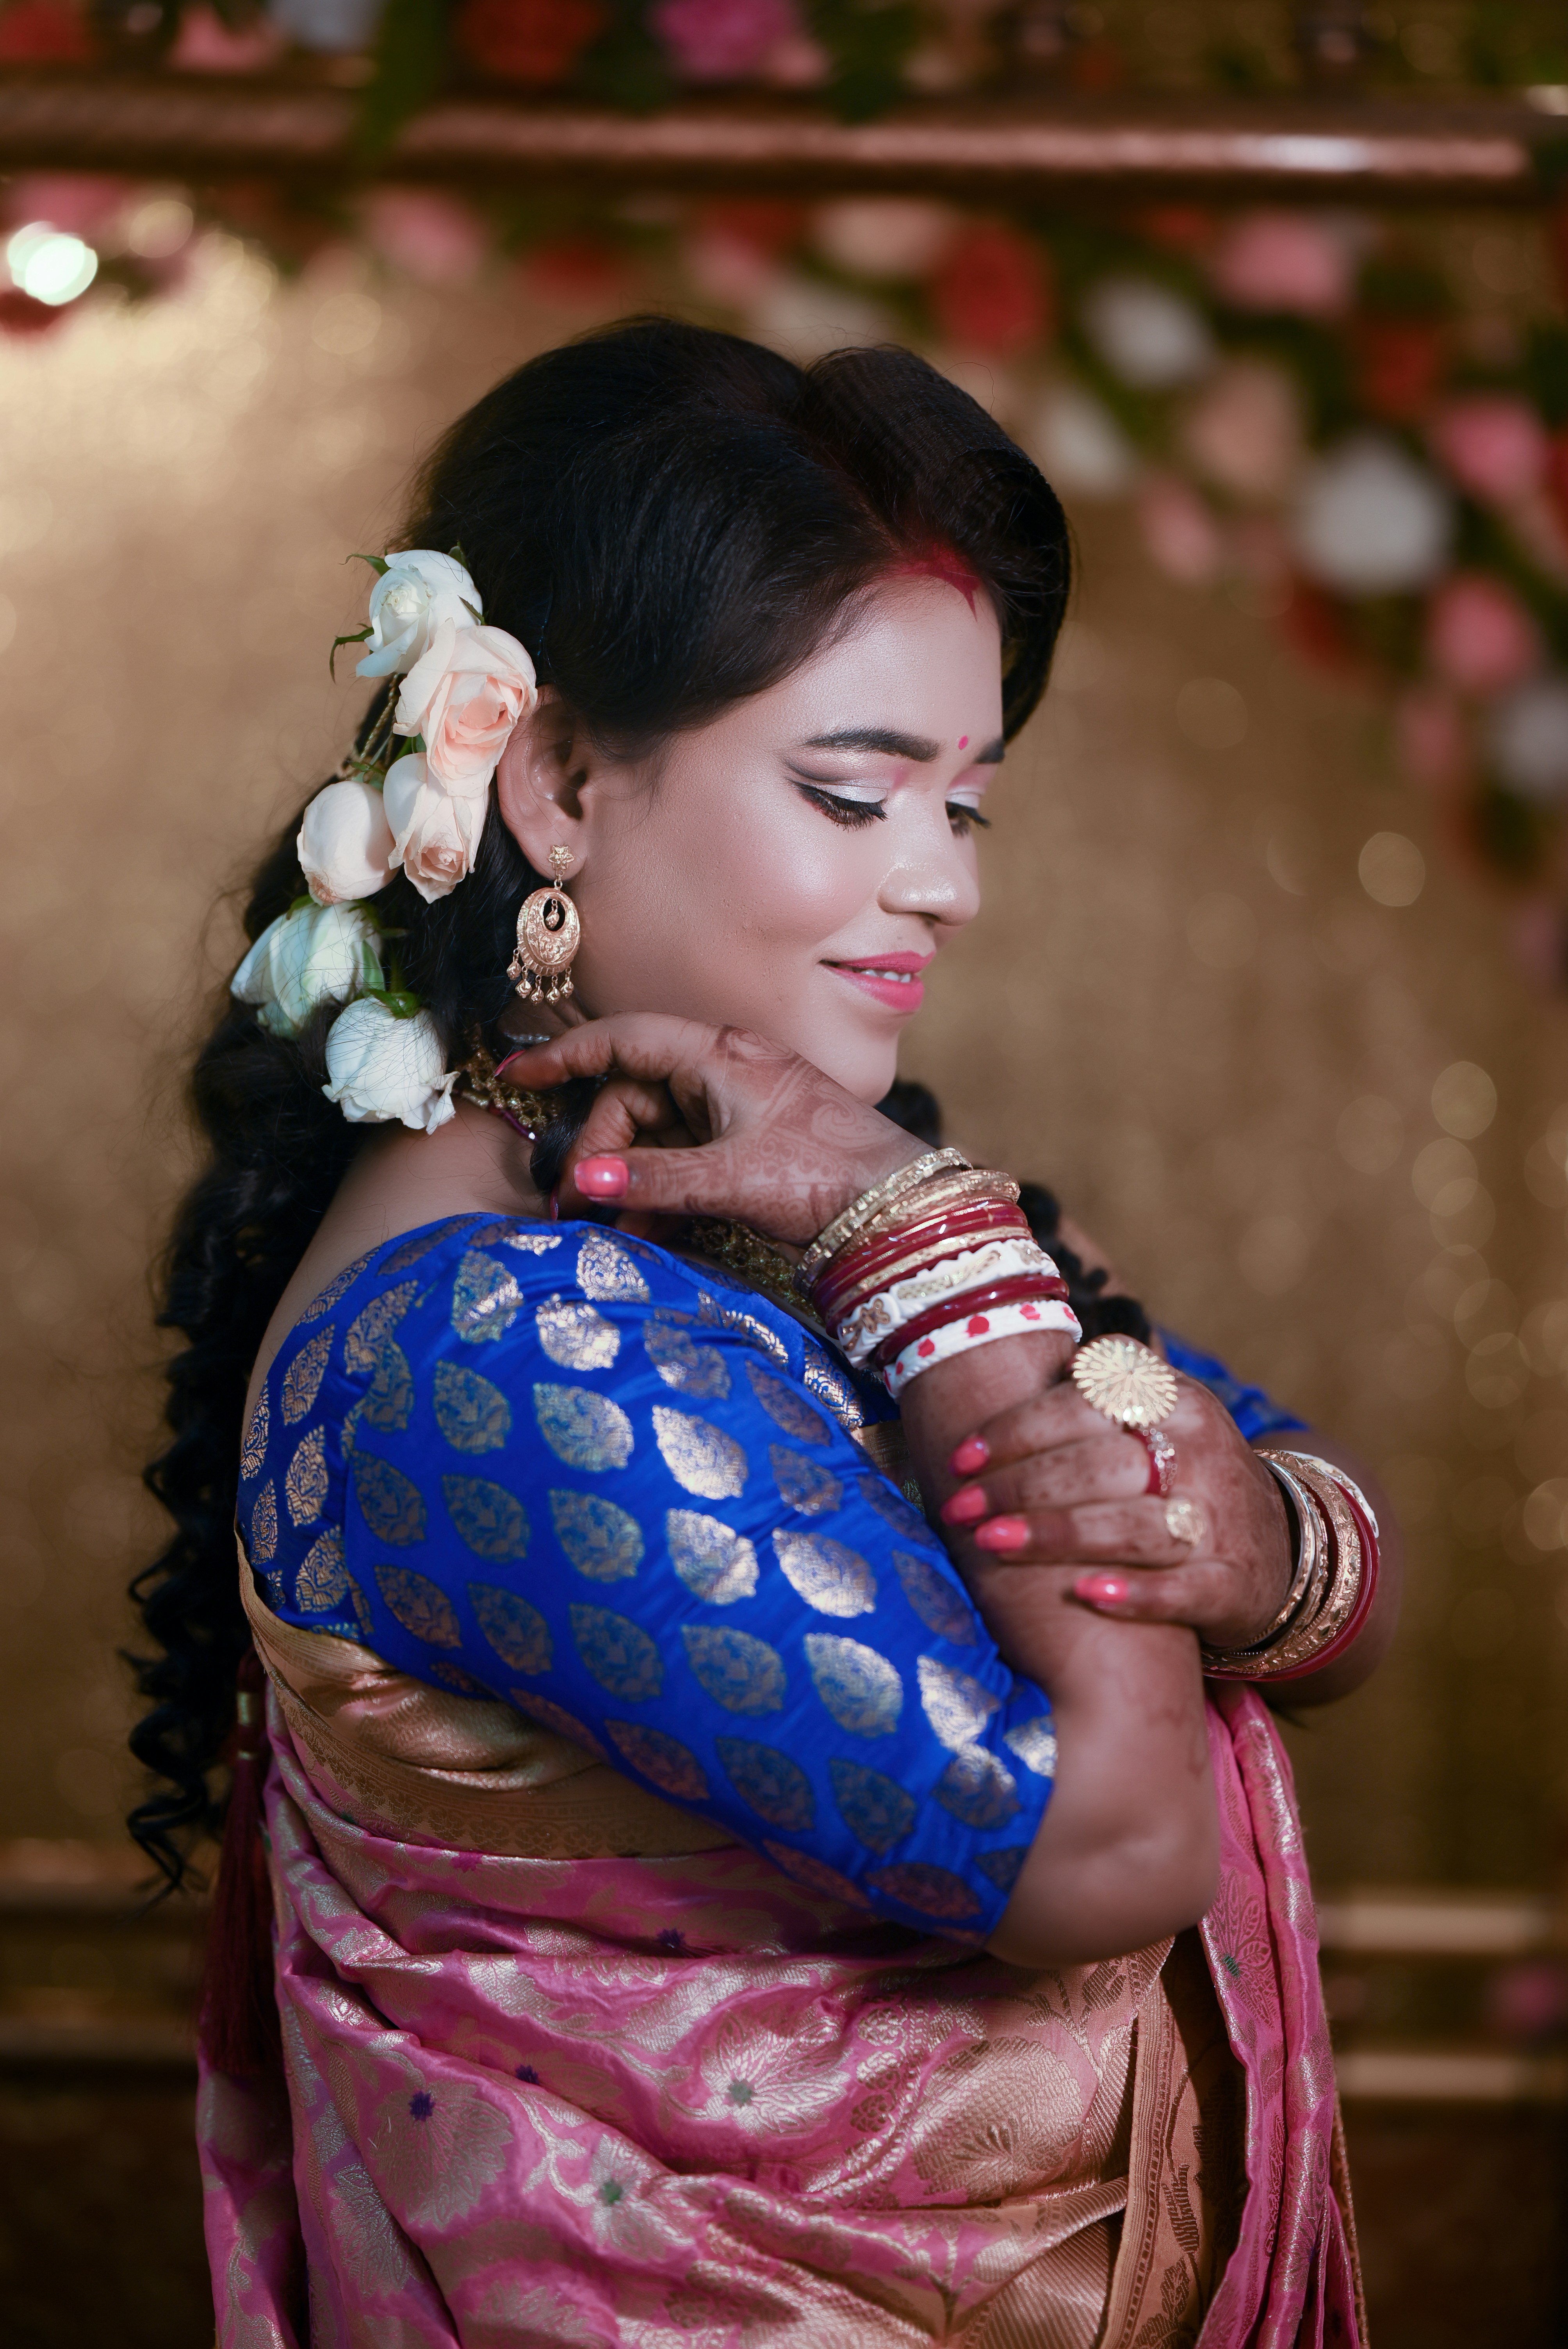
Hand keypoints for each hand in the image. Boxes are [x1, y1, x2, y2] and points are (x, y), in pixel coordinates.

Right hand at [500, 1015, 921, 1244]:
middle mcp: (724, 1073)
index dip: (566, 1054)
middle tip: (578, 1203)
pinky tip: (651, 1228)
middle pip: (633, 1098)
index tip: (516, 1075)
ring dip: (630, 1181)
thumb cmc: (827, 1177)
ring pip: (656, 1136)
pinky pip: (683, 1160)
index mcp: (721, 1056)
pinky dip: (661, 1191)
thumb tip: (581, 1185)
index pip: (625, 1039)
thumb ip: (655, 1180)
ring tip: (616, 1227)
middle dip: (601, 1150)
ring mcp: (736, 1109)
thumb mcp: (733, 1179)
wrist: (898, 1209)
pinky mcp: (746, 1146)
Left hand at [936, 1374, 1293, 1651]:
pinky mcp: (1232, 1583)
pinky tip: (1085, 1595)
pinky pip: (1181, 1589)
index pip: (1086, 1401)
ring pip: (1130, 1525)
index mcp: (1176, 1402)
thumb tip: (1006, 1362)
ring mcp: (1220, 1520)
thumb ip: (1095, 1393)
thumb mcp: (1158, 1418)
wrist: (1279, 1548)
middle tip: (958, 1507)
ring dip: (1055, 1534)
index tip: (961, 1455)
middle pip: (1097, 1463)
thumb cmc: (1183, 1475)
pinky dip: (1135, 1593)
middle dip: (1018, 1485)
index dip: (1018, 1426)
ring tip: (989, 1543)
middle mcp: (1201, 1453)